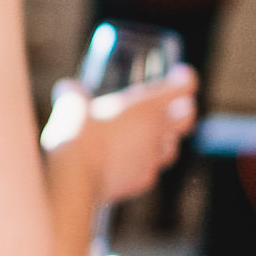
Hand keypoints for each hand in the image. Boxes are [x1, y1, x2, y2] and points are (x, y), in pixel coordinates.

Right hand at [43, 65, 197, 204]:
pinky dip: (144, 163)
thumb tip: (68, 88)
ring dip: (166, 139)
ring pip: (172, 147)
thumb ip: (74, 94)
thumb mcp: (72, 105)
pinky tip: (128, 161)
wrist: (75, 178)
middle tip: (177, 104)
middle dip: (184, 109)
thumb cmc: (77, 136)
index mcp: (146, 106)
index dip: (185, 79)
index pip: (183, 87)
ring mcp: (152, 158)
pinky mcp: (143, 180)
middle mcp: (156, 132)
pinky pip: (151, 169)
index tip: (181, 74)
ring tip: (151, 136)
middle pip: (187, 118)